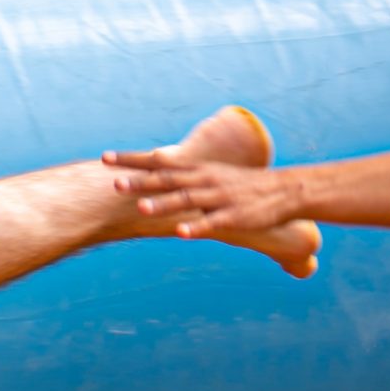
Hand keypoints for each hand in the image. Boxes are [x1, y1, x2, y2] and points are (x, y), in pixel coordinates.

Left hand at [106, 148, 301, 237]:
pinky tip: (181, 233)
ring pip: (187, 200)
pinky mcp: (234, 216)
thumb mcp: (208, 174)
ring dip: (163, 204)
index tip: (105, 157)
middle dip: (141, 181)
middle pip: (167, 179)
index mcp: (195, 169)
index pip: (157, 162)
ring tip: (140, 208)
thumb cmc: (239, 184)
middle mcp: (203, 180)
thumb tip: (153, 170)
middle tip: (114, 183)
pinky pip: (212, 222)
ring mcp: (218, 198)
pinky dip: (197, 226)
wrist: (284, 190)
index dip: (131, 160)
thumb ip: (182, 175)